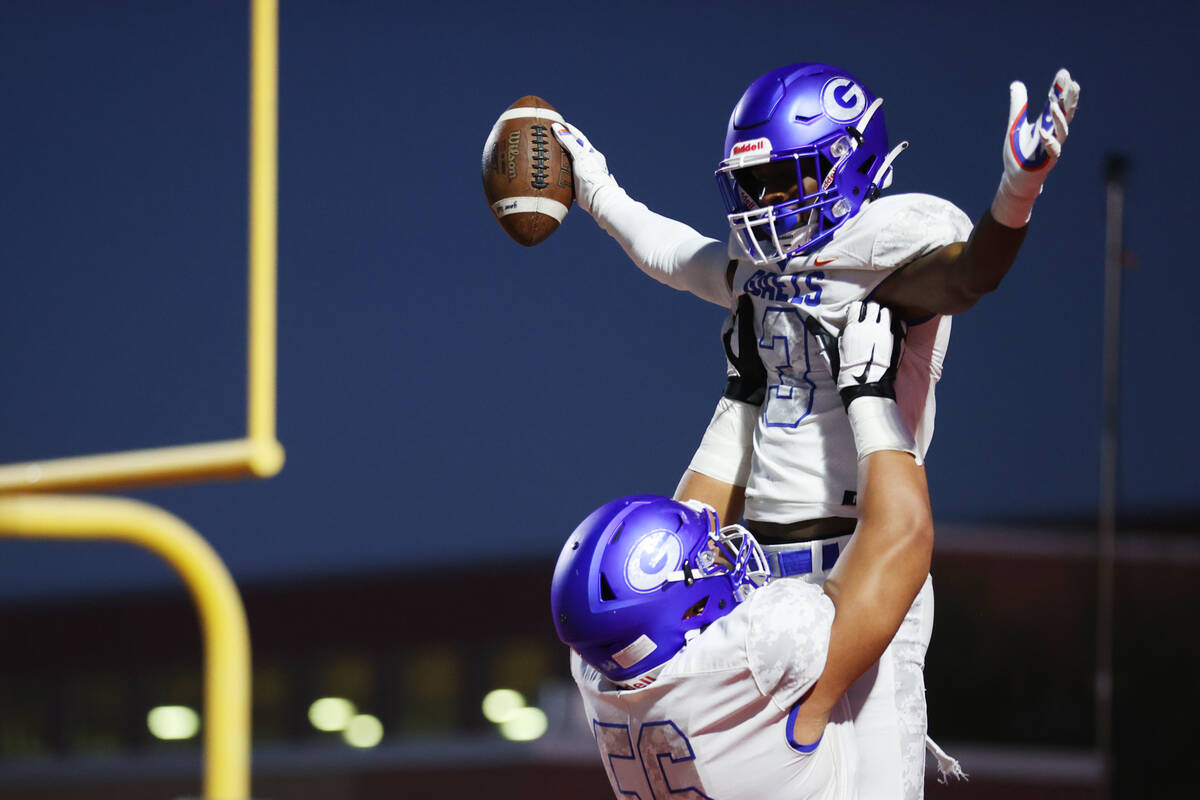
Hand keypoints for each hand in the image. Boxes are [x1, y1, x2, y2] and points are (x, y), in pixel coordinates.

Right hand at [552, 121, 618, 214]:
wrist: (600, 201)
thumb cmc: (592, 177)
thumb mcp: (580, 156)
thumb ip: (569, 142)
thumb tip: (558, 127)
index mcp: (592, 154)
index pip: (579, 137)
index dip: (569, 129)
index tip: (559, 123)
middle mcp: (592, 163)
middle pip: (578, 150)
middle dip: (567, 144)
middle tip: (555, 139)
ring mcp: (589, 175)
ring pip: (576, 164)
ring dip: (566, 161)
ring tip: (555, 159)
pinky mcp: (584, 188)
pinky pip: (573, 179)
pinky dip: (566, 176)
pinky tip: (560, 179)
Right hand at [836, 301, 902, 408]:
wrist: (865, 382)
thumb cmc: (847, 369)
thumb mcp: (833, 351)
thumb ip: (829, 336)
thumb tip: (813, 325)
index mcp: (852, 328)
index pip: (856, 307)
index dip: (857, 309)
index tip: (856, 315)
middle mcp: (868, 326)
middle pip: (872, 306)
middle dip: (871, 310)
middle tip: (870, 317)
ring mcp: (882, 331)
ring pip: (885, 311)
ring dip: (883, 315)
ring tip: (880, 322)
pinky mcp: (893, 339)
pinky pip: (897, 323)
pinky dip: (895, 324)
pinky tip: (890, 329)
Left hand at [991, 68, 1080, 227]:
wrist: (1015, 178)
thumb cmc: (1018, 152)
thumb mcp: (1015, 124)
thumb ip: (1018, 105)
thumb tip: (1016, 84)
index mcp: (1046, 123)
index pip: (1056, 102)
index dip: (1060, 89)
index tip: (1064, 73)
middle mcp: (1052, 133)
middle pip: (1065, 114)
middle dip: (1069, 99)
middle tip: (1073, 83)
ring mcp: (1052, 147)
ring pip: (1062, 131)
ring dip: (1060, 118)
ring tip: (1055, 104)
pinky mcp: (1046, 162)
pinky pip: (1053, 151)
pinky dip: (1049, 141)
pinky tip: (1044, 132)